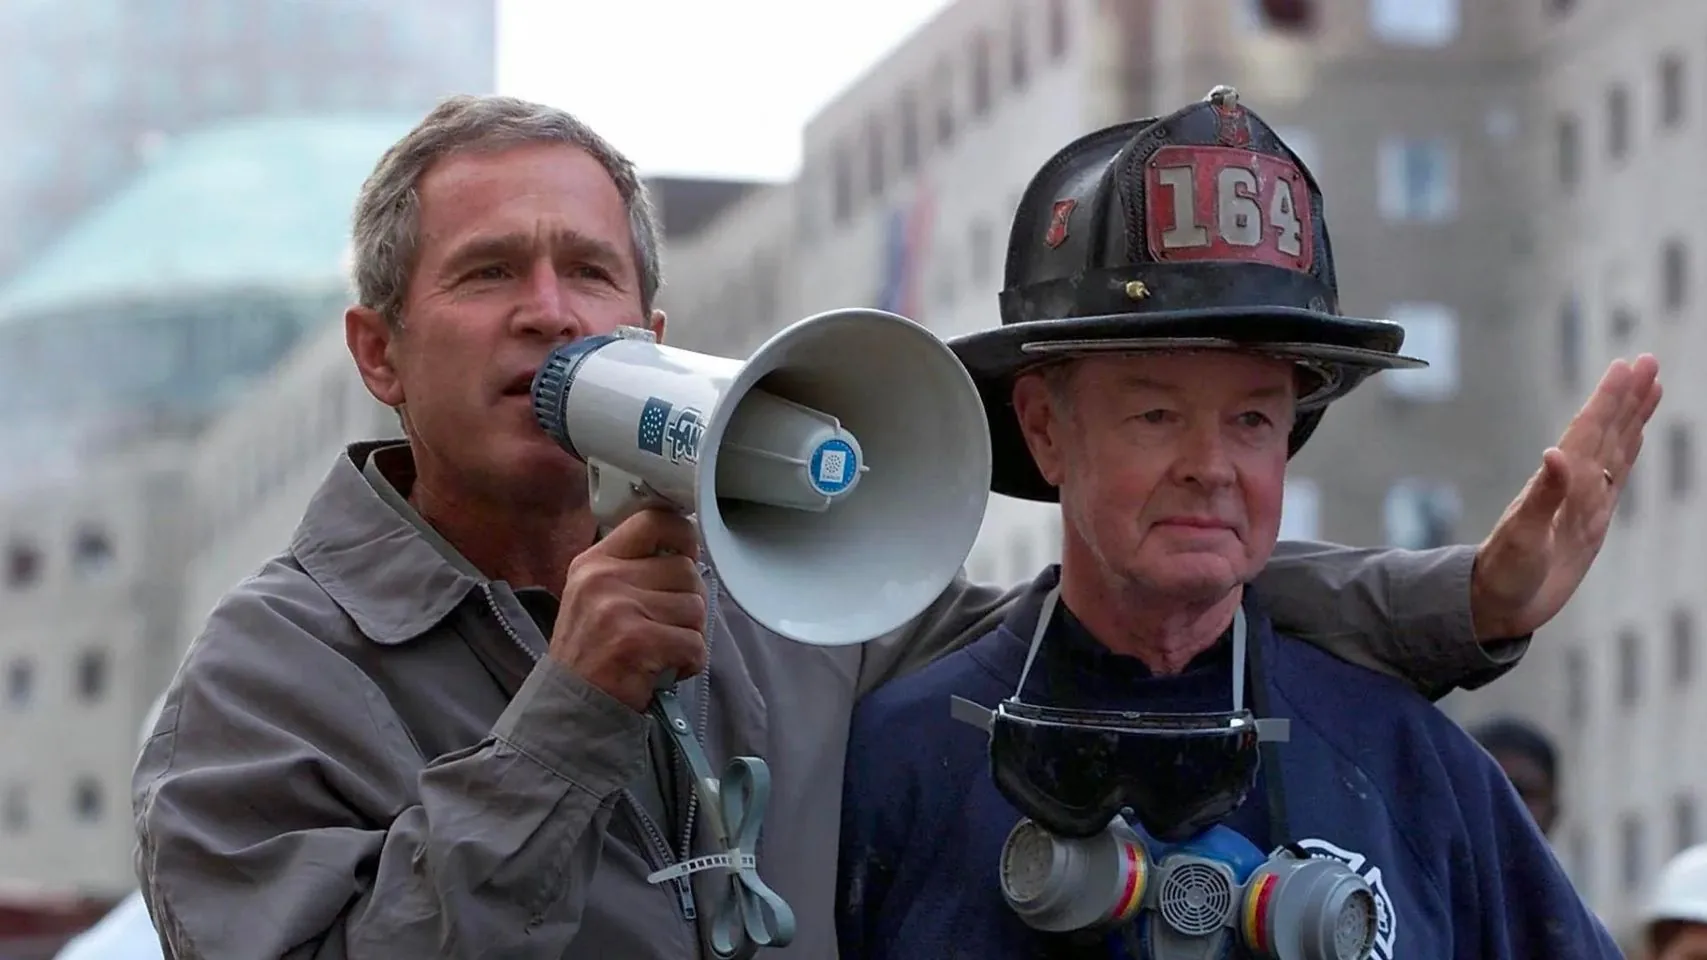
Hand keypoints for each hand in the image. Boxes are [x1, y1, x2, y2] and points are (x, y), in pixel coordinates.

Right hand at [550, 508, 707, 711]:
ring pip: (695, 608)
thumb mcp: (596, 596)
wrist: (569, 708)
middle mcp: (605, 578)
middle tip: (668, 628)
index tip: (686, 557)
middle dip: (689, 603)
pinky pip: (694, 643)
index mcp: (596, 561)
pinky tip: (665, 670)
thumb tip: (688, 552)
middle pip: (686, 570)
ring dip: (689, 636)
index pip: (655, 521)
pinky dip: (689, 663)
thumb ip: (634, 569)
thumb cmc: (592, 654)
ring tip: (662, 651)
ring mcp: (619, 609)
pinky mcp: (637, 642)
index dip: (684, 537)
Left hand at [1471, 354, 1662, 639]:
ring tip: (1650, 386)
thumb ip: (1542, 497)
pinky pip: (1616, 478)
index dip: (1608, 400)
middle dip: (1626, 397)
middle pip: (1605, 432)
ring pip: (1614, 449)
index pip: (1588, 432)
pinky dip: (1628, 453)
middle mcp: (1572, 486)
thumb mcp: (1522, 537)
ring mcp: (1583, 502)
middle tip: (1647, 360)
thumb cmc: (1503, 573)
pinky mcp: (1590, 521)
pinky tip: (1635, 436)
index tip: (1627, 366)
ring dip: (1631, 418)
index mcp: (1557, 484)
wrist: (1496, 604)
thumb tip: (1554, 452)